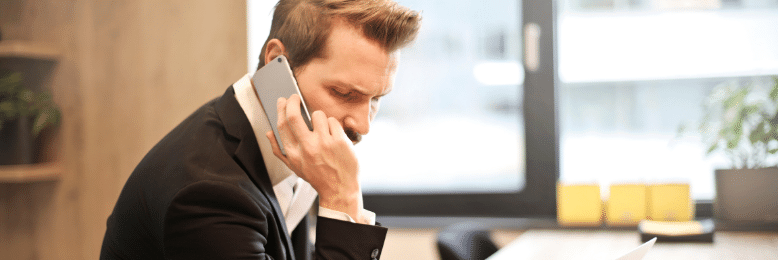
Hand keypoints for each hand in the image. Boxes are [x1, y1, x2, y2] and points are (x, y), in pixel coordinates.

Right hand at [266, 94, 365, 223]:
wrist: (339, 189)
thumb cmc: (317, 177)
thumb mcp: (294, 167)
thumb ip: (279, 150)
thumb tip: (269, 133)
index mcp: (293, 154)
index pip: (282, 125)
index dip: (281, 109)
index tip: (283, 101)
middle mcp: (307, 148)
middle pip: (294, 116)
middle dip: (293, 101)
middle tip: (295, 97)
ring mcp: (324, 143)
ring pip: (318, 115)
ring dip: (319, 118)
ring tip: (322, 129)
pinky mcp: (339, 141)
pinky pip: (333, 121)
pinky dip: (333, 125)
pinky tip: (334, 136)